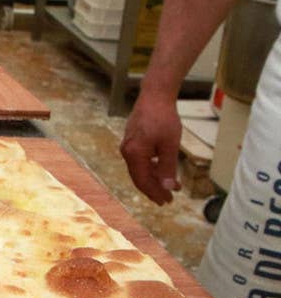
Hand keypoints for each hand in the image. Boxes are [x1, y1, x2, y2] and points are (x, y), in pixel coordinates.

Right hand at [120, 90, 182, 204]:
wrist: (154, 96)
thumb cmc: (163, 118)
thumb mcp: (170, 145)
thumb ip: (167, 167)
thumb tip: (167, 187)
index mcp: (134, 154)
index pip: (143, 181)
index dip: (154, 193)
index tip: (167, 201)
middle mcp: (127, 152)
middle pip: (139, 177)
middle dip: (154, 189)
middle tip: (168, 198)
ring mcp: (128, 146)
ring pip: (139, 169)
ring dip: (154, 178)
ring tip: (169, 185)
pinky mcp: (132, 140)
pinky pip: (139, 160)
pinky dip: (150, 168)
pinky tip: (161, 168)